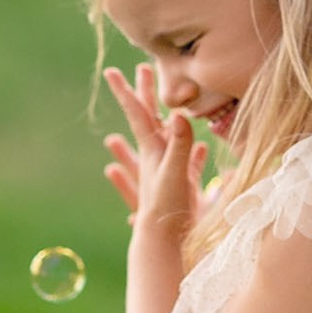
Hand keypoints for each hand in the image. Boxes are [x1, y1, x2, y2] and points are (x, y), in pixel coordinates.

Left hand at [103, 63, 209, 238]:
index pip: (138, 115)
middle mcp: (156, 158)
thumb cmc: (167, 209)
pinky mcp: (182, 186)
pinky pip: (187, 162)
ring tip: (167, 107)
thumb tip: (181, 114)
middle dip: (147, 94)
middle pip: (150, 119)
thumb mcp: (175, 174)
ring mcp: (167, 172)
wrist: (166, 243)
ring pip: (166, 139)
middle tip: (142, 69)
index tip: (111, 72)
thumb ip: (180, 146)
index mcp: (152, 151)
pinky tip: (200, 147)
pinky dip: (192, 150)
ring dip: (166, 120)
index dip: (127, 92)